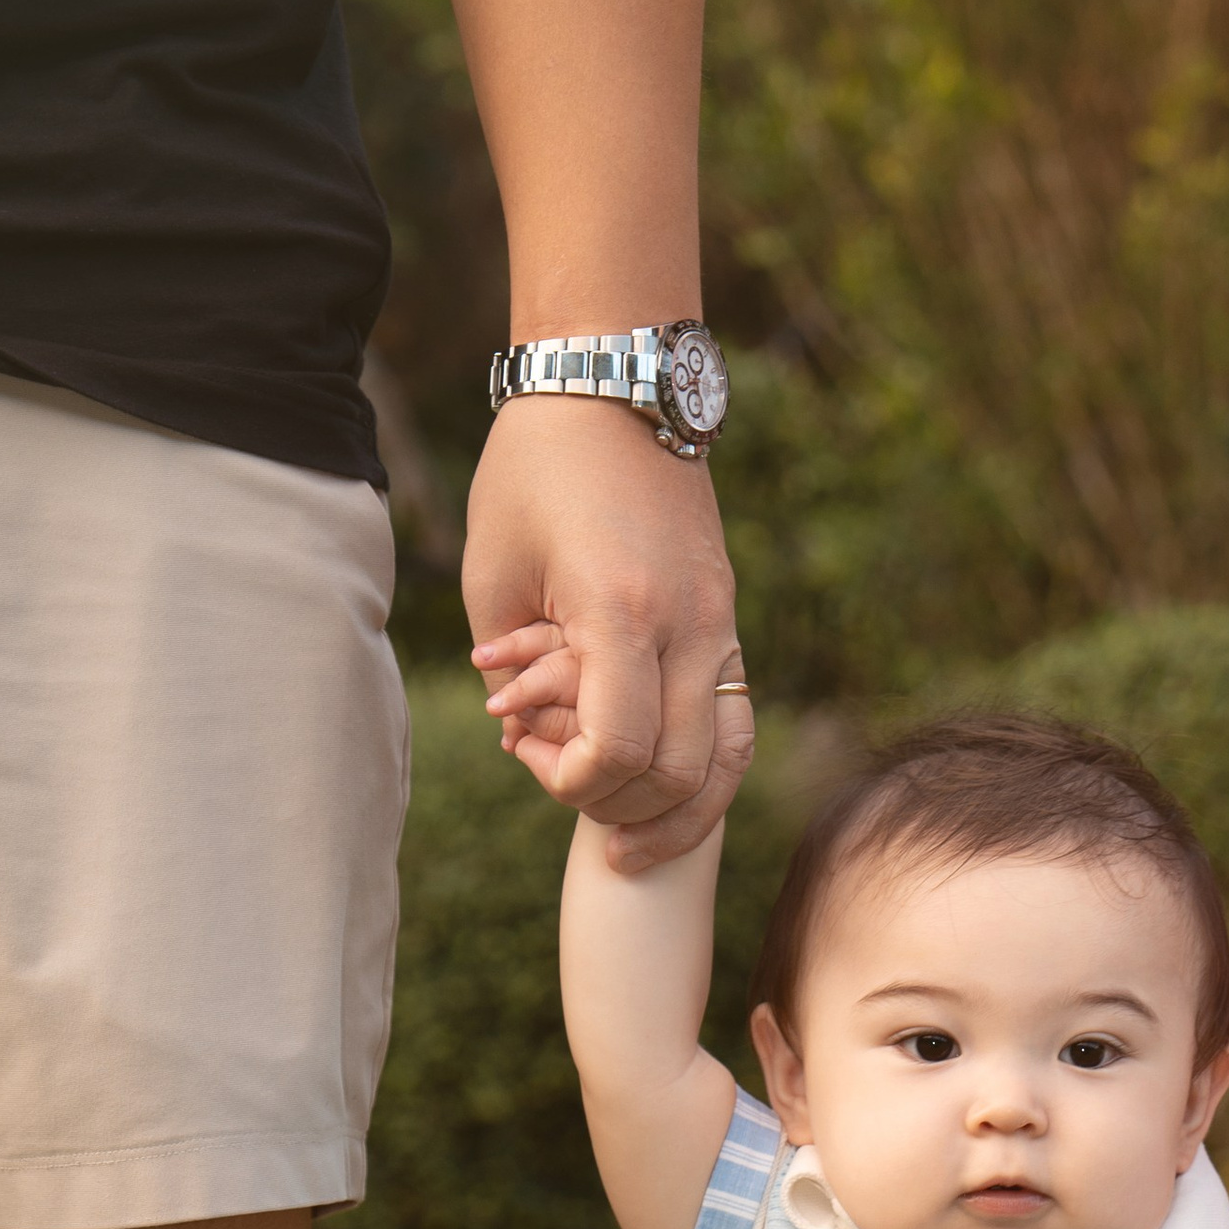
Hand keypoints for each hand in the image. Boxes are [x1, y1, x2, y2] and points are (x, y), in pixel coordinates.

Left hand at [465, 397, 751, 868]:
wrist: (616, 387)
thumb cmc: (533, 472)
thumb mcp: (495, 572)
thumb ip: (513, 672)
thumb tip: (530, 741)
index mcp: (621, 609)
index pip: (618, 750)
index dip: (571, 784)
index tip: (528, 755)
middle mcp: (689, 624)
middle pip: (679, 774)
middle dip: (618, 808)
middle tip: (568, 796)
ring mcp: (721, 623)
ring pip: (727, 760)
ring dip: (679, 814)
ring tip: (629, 841)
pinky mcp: (728, 619)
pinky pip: (734, 722)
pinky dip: (705, 773)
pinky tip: (666, 793)